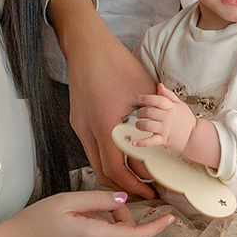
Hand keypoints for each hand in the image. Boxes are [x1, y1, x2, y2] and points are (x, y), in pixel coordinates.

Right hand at [0, 191, 173, 236]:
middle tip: (92, 204)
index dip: (154, 227)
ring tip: (74, 218)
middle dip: (115, 217)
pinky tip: (69, 231)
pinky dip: (92, 236)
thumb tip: (123, 200)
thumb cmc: (35, 221)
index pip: (134, 235)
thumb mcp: (66, 200)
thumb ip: (98, 199)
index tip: (170, 218)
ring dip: (101, 226)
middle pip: (120, 234)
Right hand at [47, 0, 157, 195]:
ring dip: (114, 173)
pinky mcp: (77, 121)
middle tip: (143, 190)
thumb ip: (151, 119)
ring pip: (95, 162)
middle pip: (102, 173)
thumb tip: (159, 142)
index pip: (117, 170)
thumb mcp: (142, 90)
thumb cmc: (116, 63)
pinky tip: (122, 154)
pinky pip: (91, 148)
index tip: (151, 191)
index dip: (134, 185)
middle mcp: (87, 131)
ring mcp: (79, 126)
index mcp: (104, 125)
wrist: (86, 45)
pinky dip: (107, 158)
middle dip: (123, 187)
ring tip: (135, 175)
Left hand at [133, 84, 195, 151]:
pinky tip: (134, 142)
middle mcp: (167, 118)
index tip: (140, 99)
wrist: (194, 136)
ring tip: (139, 124)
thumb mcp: (180, 104)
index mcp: (171, 108)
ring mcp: (165, 129)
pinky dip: (142, 143)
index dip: (147, 98)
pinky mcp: (164, 139)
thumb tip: (159, 86)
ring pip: (147, 125)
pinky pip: (151, 141)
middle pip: (149, 112)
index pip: (158, 100)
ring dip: (139, 124)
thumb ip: (169, 95)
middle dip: (141, 112)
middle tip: (140, 114)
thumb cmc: (186, 119)